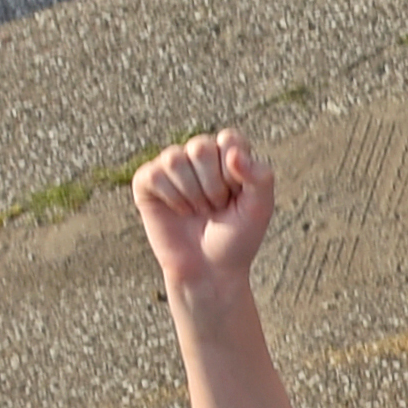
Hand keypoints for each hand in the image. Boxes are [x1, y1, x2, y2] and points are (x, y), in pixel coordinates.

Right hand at [131, 128, 273, 296]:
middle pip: (200, 146)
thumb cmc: (238, 237)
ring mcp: (172, 167)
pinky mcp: (147, 181)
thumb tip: (232, 153)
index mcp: (228, 154)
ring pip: (174, 158)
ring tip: (199, 211)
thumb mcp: (260, 208)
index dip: (234, 171)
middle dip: (213, 185)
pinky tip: (179, 212)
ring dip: (192, 194)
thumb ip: (260, 176)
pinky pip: (154, 175)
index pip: (228, 138)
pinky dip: (171, 199)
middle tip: (216, 206)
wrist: (211, 269)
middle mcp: (198, 155)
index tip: (238, 195)